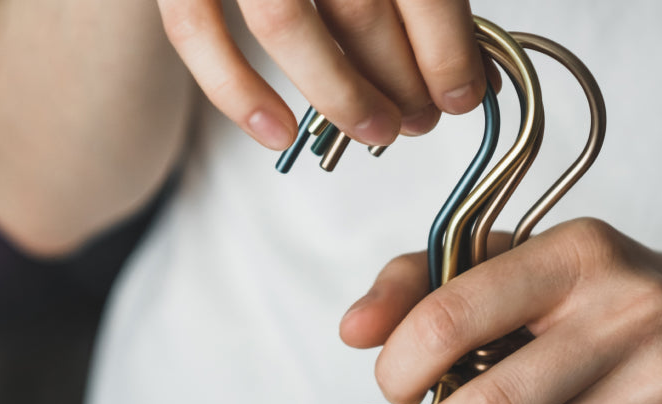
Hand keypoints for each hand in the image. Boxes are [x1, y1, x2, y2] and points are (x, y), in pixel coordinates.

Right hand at [156, 0, 487, 149]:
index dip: (445, 46)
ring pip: (283, 22)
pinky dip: (237, 90)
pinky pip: (195, 31)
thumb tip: (466, 67)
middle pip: (358, 4)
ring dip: (338, 93)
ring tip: (375, 131)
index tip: (463, 94)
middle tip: (420, 119)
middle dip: (399, 77)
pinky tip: (279, 132)